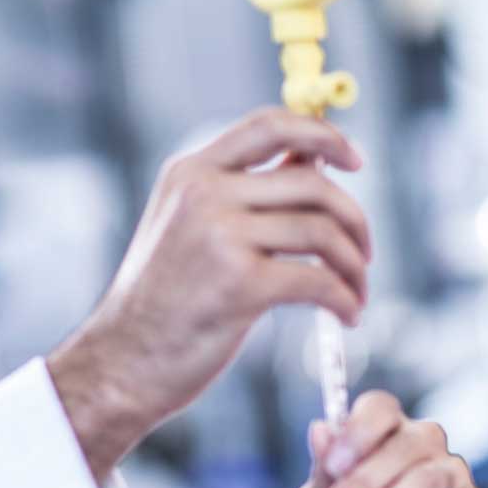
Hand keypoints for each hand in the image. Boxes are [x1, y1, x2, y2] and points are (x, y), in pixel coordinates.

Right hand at [48, 108, 368, 480]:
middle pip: (311, 183)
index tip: (356, 159)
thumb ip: (243, 191)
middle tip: (364, 254)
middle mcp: (204, 193)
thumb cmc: (164, 301)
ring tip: (357, 293)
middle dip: (353, 220)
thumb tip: (312, 159)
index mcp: (191, 171)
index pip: (271, 125)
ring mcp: (220, 236)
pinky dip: (345, 299)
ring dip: (354, 266)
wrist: (123, 362)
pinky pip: (319, 281)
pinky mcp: (240, 285)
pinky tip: (347, 316)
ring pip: (322, 232)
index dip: (323, 134)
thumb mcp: (189, 226)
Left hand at [297, 391, 484, 487]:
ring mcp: (453, 474)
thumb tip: (320, 429)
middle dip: (364, 483)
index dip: (358, 432)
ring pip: (427, 480)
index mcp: (387, 431)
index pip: (380, 408)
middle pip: (405, 445)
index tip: (334, 466)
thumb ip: (325, 469)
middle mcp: (425, 444)